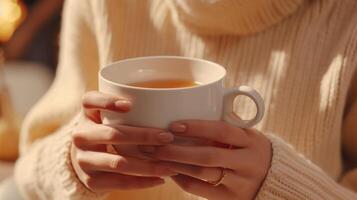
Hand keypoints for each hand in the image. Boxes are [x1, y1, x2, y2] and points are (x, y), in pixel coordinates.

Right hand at [71, 91, 176, 191]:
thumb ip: (126, 108)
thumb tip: (165, 106)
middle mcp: (80, 136)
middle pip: (112, 134)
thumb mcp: (108, 116)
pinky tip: (160, 179)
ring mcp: (84, 160)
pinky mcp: (91, 181)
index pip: (89, 101)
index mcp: (86, 115)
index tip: (129, 105)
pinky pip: (119, 182)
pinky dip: (142, 182)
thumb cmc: (107, 131)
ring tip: (170, 166)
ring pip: (118, 163)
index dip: (107, 101)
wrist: (86, 160)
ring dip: (147, 165)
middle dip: (143, 136)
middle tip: (167, 137)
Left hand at [140, 120, 271, 199]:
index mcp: (251, 140)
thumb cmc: (250, 150)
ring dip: (176, 165)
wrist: (273, 181)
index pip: (222, 131)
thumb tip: (192, 103)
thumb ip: (226, 121)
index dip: (197, 127)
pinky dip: (182, 180)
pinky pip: (201, 190)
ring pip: (202, 174)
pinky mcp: (231, 199)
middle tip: (156, 144)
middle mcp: (248, 162)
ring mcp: (240, 183)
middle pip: (208, 156)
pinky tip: (170, 172)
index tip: (173, 125)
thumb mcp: (246, 135)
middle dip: (178, 150)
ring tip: (157, 157)